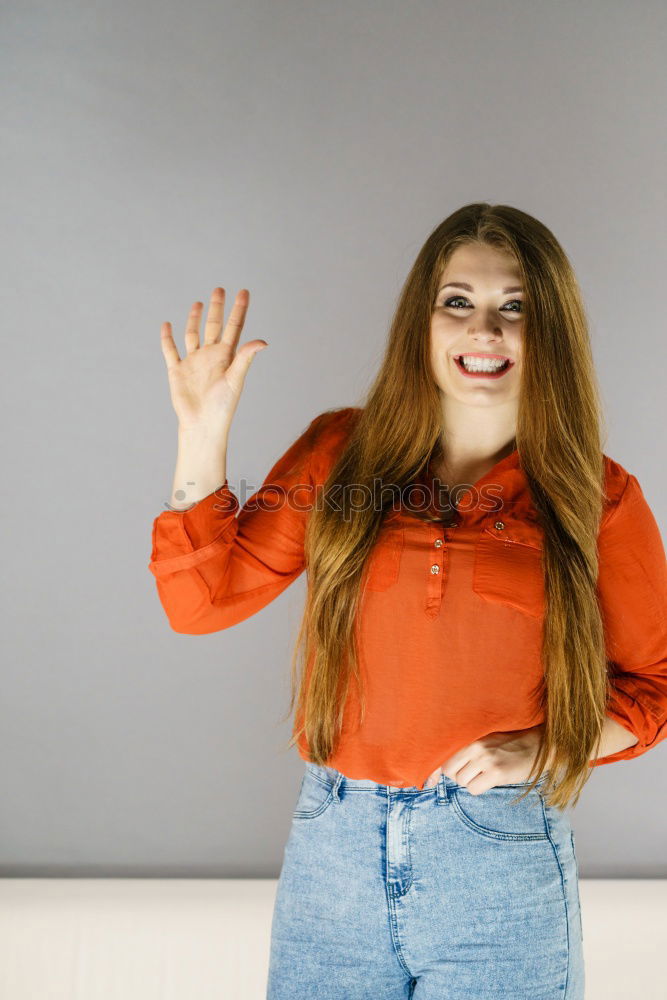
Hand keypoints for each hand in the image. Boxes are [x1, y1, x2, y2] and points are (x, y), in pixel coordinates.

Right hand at [160, 287, 267, 433]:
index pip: (234, 327)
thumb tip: (262, 342)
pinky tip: (167, 325)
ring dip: (195, 319)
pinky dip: (167, 338)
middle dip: (217, 308)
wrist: (202, 424)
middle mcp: (210, 356)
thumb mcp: (235, 379)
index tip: (243, 291)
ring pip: (193, 334)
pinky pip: (171, 350)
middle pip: (214, 326)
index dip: (239, 309)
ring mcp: (193, 362)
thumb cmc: (222, 406)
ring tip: (198, 303)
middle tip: (219, 289)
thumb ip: (245, 358)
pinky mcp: (177, 370)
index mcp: (226, 356)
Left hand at [422, 724, 545, 793]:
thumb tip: (441, 769)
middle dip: (457, 776)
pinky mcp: (496, 773)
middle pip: (449, 771)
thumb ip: (465, 749)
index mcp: (470, 736)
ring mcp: (485, 759)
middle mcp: (475, 746)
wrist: (536, 745)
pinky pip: (474, 789)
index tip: (429, 782)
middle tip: (472, 773)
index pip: (444, 754)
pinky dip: (480, 788)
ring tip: (484, 774)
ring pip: (462, 781)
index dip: (434, 771)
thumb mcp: (485, 740)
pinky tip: (490, 780)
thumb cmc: (507, 744)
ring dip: (471, 782)